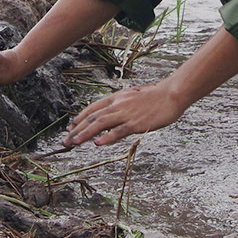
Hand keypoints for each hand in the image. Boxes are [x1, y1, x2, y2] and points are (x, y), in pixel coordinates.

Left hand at [64, 81, 184, 146]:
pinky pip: (118, 131)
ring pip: (101, 124)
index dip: (80, 117)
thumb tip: (112, 115)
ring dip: (85, 134)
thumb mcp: (134, 97)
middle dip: (77, 129)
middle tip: (66, 140)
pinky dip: (107, 137)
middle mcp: (118, 104)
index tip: (71, 126)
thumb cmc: (155, 97)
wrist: (171, 94)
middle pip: (93, 117)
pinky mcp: (136, 123)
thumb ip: (121, 106)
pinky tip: (97, 143)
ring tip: (74, 142)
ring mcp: (126, 113)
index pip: (93, 107)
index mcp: (117, 97)